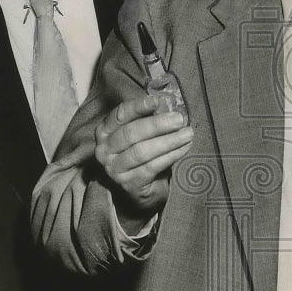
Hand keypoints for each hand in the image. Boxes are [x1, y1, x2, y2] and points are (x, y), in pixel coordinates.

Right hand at [94, 94, 193, 224]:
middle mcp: (104, 150)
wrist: (141, 189)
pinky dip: (170, 156)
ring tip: (187, 134)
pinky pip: (151, 167)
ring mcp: (114, 169)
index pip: (120, 114)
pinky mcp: (129, 184)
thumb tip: (168, 106)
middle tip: (179, 119)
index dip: (138, 106)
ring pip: (142, 151)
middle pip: (131, 133)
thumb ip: (148, 119)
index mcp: (105, 131)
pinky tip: (184, 148)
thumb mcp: (141, 134)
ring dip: (168, 141)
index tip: (157, 101)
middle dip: (157, 125)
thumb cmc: (142, 153)